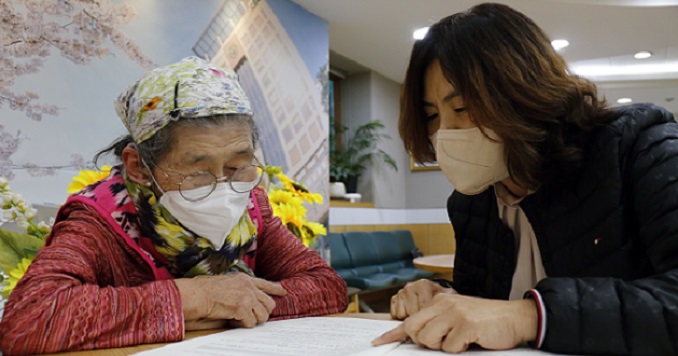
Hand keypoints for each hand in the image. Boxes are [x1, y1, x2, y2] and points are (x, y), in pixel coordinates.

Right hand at [174, 273, 286, 328]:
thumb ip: (240, 288)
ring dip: (254, 319)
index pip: (266, 284)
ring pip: (263, 314)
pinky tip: (235, 320)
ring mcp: (247, 297)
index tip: (283, 292)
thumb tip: (249, 300)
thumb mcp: (228, 282)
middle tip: (256, 316)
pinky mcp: (243, 308)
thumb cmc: (206, 289)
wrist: (198, 294)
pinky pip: (251, 322)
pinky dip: (243, 324)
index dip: (276, 289)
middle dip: (264, 311)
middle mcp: (249, 286)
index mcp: (245, 279)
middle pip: (269, 302)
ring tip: (243, 319)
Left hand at [374, 293, 537, 352]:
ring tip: (460, 340)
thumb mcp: (458, 316)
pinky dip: (460, 350)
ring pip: (429, 340)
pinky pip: (450, 347)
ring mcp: (455, 314)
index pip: (411, 319)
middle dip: (424, 342)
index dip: (393, 333)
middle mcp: (444, 305)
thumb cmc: (486, 321)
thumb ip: (439, 323)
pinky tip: (471, 341)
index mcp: (440, 302)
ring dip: (443, 347)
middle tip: (444, 341)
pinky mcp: (466, 325)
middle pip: (415, 331)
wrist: (515, 318)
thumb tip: (418, 337)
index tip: (378, 342)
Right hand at [390, 279, 455, 319]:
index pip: (422, 308)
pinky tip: (411, 313)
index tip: (435, 316)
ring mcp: (401, 293)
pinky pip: (395, 315)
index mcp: (423, 284)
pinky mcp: (394, 299)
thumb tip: (441, 316)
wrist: (436, 294)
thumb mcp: (448, 299)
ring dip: (411, 317)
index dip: (429, 316)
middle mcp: (410, 286)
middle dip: (420, 317)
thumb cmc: (442, 298)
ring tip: (420, 313)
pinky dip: (403, 317)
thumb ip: (444, 304)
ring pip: (402, 315)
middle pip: (412, 313)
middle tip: (427, 315)